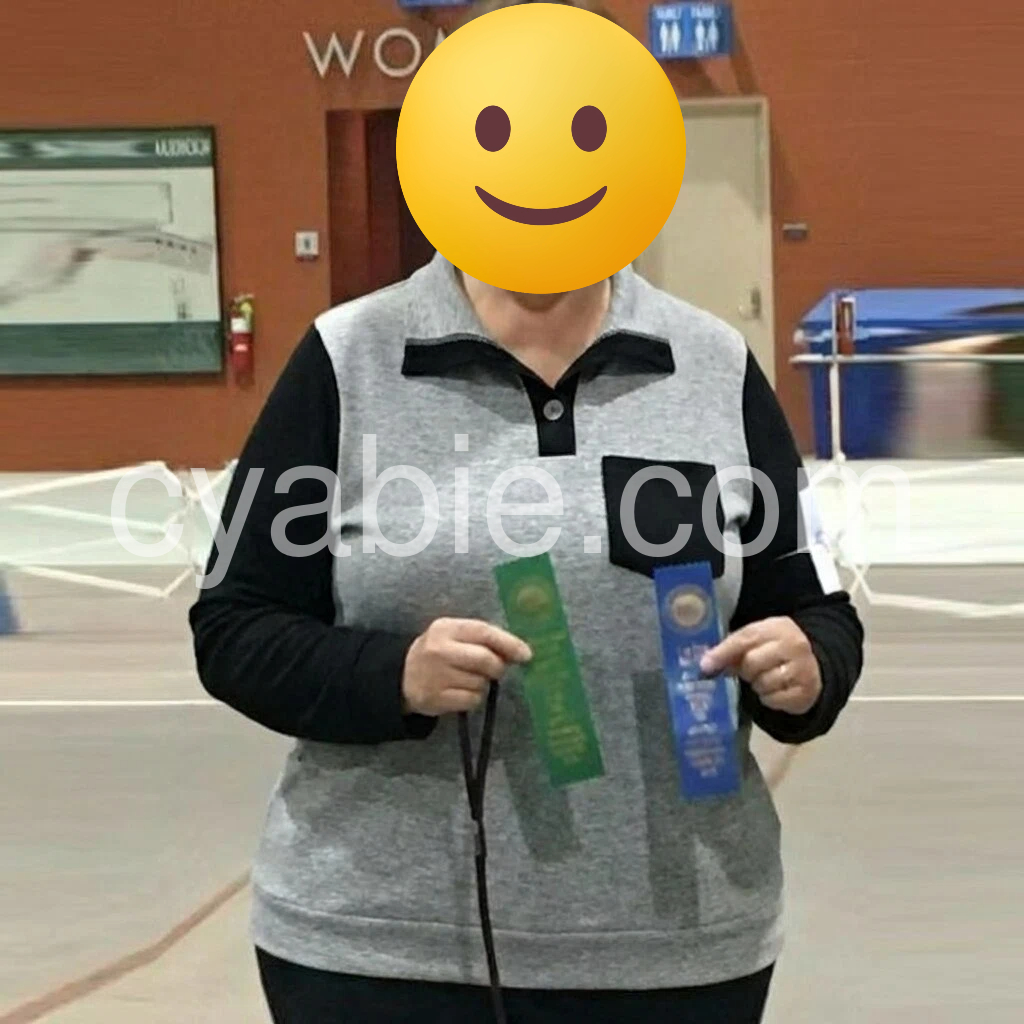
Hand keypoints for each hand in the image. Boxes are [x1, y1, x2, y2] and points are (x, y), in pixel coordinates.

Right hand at [402, 618, 531, 716]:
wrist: (402, 676)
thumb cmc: (439, 652)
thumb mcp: (454, 636)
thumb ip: (482, 639)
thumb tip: (519, 652)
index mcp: (445, 628)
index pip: (483, 632)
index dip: (508, 643)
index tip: (526, 654)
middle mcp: (438, 650)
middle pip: (485, 659)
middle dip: (498, 667)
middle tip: (497, 670)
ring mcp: (435, 676)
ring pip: (480, 682)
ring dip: (483, 684)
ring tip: (469, 679)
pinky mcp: (434, 698)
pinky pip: (472, 700)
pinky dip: (474, 698)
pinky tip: (462, 692)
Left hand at [700, 617, 821, 715]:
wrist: (813, 664)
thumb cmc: (774, 650)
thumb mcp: (757, 640)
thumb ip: (732, 648)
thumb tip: (706, 665)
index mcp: (776, 627)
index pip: (745, 638)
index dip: (723, 652)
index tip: (705, 667)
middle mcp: (793, 645)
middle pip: (752, 662)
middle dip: (744, 670)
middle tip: (748, 671)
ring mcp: (803, 668)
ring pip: (763, 683)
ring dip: (756, 685)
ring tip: (763, 679)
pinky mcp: (806, 691)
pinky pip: (774, 700)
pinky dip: (768, 698)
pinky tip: (774, 690)